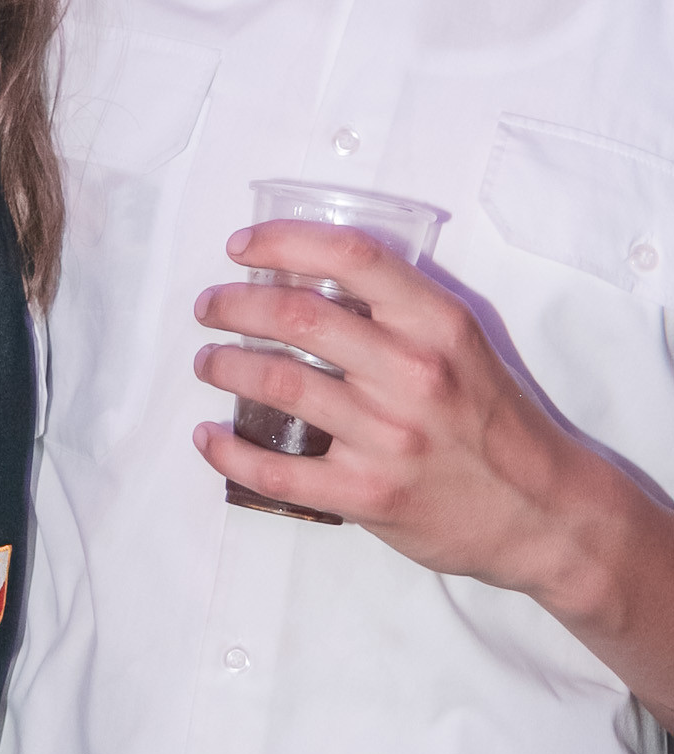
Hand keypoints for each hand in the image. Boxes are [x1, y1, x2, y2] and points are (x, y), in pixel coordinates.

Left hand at [192, 222, 587, 588]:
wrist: (545, 512)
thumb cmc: (496, 421)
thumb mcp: (465, 344)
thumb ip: (400, 311)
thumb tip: (309, 278)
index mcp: (438, 324)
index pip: (351, 256)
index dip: (282, 240)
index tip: (240, 247)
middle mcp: (412, 373)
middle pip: (296, 318)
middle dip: (234, 305)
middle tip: (209, 307)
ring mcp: (388, 437)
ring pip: (278, 385)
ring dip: (226, 367)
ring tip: (208, 363)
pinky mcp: (369, 494)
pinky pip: (277, 470)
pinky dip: (230, 452)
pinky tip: (210, 438)